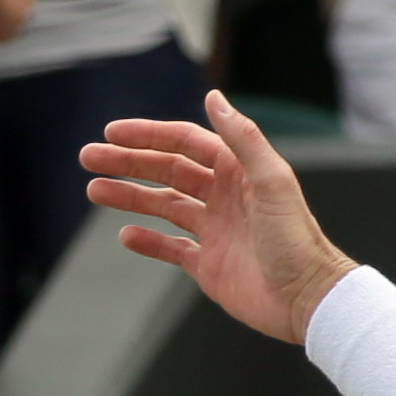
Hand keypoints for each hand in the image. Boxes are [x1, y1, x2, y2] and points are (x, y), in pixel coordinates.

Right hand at [82, 90, 356, 344]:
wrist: (307, 298)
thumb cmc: (296, 240)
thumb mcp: (271, 181)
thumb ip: (243, 138)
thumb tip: (214, 97)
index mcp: (237, 172)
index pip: (184, 143)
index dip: (148, 135)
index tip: (112, 133)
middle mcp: (224, 197)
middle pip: (166, 171)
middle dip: (127, 163)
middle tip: (88, 158)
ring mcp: (215, 231)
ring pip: (163, 206)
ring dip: (129, 197)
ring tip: (94, 191)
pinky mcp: (209, 265)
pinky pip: (171, 248)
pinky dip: (147, 241)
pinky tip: (126, 235)